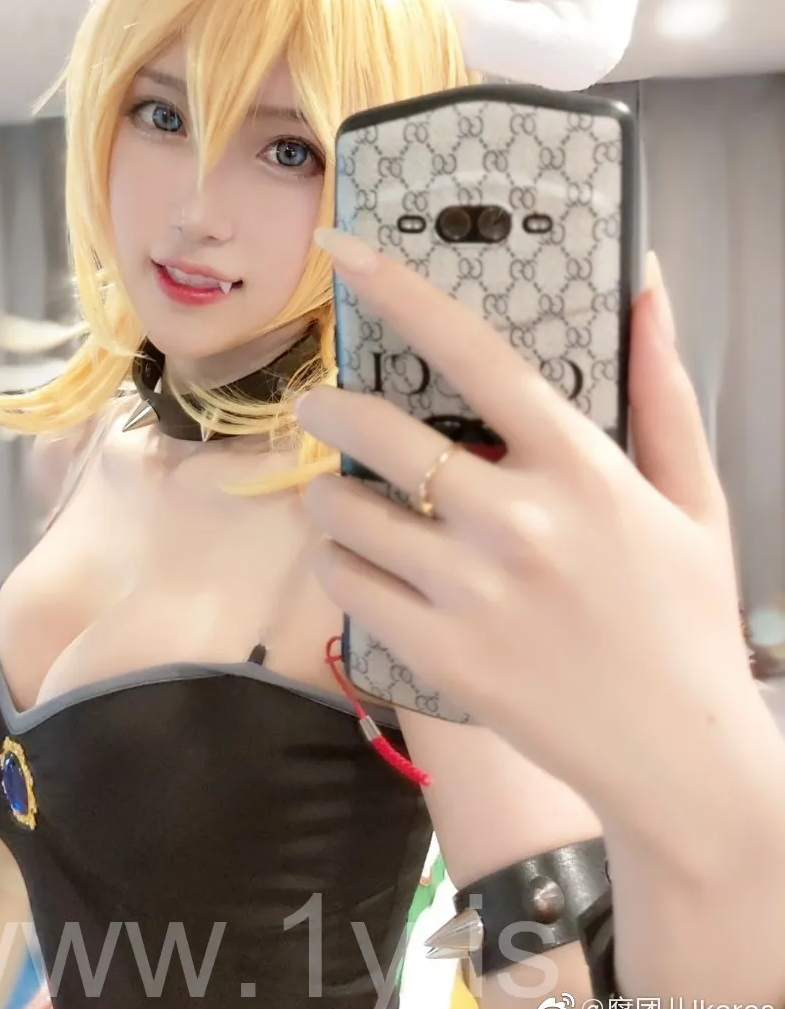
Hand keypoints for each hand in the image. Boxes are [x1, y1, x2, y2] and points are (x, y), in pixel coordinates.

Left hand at [295, 225, 757, 864]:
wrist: (682, 759)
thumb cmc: (687, 616)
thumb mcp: (691, 495)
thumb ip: (662, 386)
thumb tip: (647, 281)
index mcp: (580, 466)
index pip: (471, 352)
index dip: (398, 290)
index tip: (341, 249)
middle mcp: (518, 522)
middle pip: (381, 432)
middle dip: (330, 406)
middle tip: (318, 401)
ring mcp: (473, 597)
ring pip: (349, 514)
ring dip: (327, 492)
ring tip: (335, 491)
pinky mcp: (443, 662)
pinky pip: (349, 589)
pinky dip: (336, 564)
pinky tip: (355, 559)